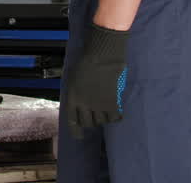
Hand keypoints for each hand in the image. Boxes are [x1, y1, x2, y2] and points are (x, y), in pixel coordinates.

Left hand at [63, 24, 129, 138]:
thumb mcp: (75, 78)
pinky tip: (118, 113)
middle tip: (96, 116)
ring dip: (104, 118)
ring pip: (102, 121)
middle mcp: (84, 104)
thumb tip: (82, 104)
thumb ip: (77, 93)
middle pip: (88, 123)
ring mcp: (98, 104)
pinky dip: (117, 117)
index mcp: (72, 97)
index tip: (79, 136)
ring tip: (106, 111)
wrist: (102, 54)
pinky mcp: (111, 102)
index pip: (72, 121)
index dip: (76, 130)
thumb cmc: (87, 61)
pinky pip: (115, 117)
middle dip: (92, 122)